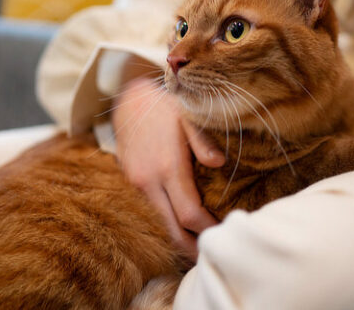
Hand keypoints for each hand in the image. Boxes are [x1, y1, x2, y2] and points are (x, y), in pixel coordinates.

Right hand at [111, 77, 224, 259]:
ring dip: (179, 238)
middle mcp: (148, 181)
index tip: (224, 232)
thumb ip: (203, 140)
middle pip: (172, 230)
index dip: (208, 229)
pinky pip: (150, 213)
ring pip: (159, 225)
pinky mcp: (130, 184)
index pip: (189, 214)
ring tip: (200, 245)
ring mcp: (136, 185)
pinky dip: (167, 224)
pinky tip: (182, 227)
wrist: (129, 100)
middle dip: (192, 247)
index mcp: (168, 167)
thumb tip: (219, 163)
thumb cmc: (165, 106)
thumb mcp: (188, 115)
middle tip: (212, 254)